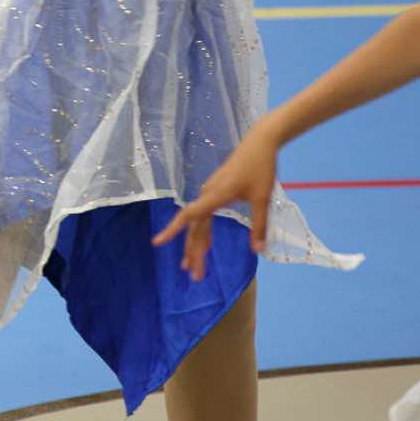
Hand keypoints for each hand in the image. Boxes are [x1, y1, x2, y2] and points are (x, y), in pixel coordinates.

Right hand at [151, 124, 279, 281]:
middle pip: (194, 227)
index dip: (173, 230)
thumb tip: (257, 250)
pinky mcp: (215, 192)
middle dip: (193, 252)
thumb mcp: (263, 199)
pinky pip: (204, 216)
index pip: (190, 216)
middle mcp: (207, 195)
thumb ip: (259, 225)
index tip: (156, 242)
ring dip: (196, 245)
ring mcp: (210, 194)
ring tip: (193, 266)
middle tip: (194, 277)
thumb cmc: (261, 169)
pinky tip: (204, 244)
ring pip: (198, 224)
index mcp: (215, 196)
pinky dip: (202, 233)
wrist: (259, 144)